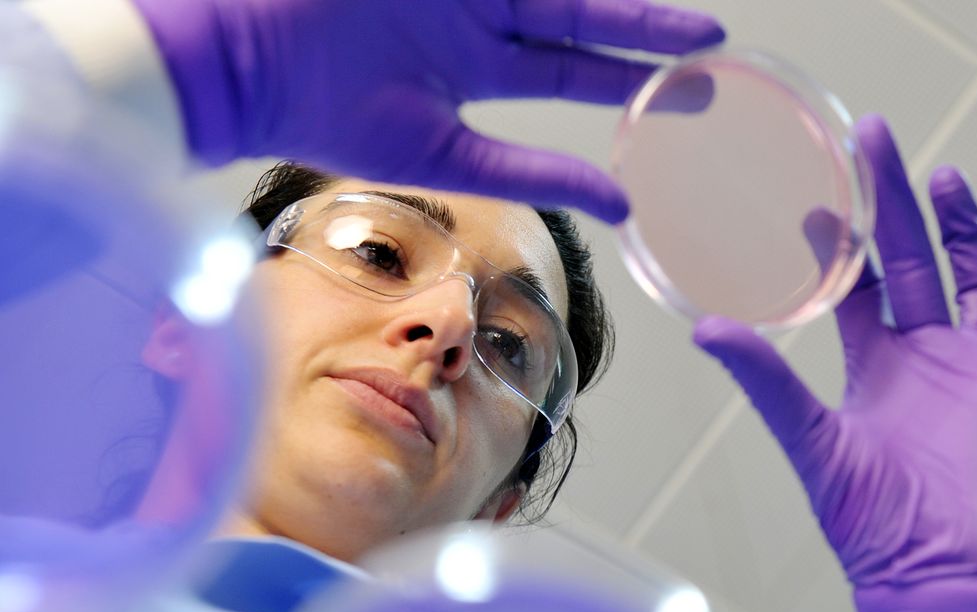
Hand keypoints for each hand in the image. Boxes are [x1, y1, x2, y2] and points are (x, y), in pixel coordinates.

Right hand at [128, 0, 724, 221]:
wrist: (242, 61)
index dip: (632, 74)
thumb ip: (534, 169)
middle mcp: (471, 18)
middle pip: (576, 15)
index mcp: (474, 67)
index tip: (694, 86)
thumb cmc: (327, 116)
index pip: (571, 68)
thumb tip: (621, 204)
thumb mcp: (449, 152)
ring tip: (677, 12)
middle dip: (641, 28)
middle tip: (710, 38)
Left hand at [695, 115, 976, 611]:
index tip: (828, 181)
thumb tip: (707, 331)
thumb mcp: (816, 448)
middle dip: (898, 202)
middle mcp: (925, 363)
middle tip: (880, 137)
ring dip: (966, 231)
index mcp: (875, 369)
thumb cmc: (876, 535)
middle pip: (913, 262)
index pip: (856, 284)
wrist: (944, 592)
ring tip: (946, 177)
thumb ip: (770, 385)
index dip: (842, 234)